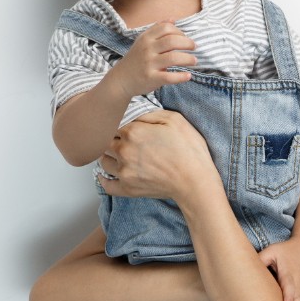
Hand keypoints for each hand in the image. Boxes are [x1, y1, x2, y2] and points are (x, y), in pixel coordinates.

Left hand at [98, 110, 217, 204]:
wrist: (195, 182)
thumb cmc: (189, 149)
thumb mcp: (174, 119)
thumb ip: (149, 113)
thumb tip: (133, 111)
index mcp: (133, 131)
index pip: (114, 122)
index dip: (120, 123)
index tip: (128, 126)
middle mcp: (123, 151)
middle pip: (106, 141)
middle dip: (113, 139)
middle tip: (124, 141)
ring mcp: (124, 172)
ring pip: (103, 161)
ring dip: (109, 157)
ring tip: (119, 156)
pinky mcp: (128, 189)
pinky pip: (107, 185)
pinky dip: (104, 180)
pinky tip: (106, 175)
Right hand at [122, 20, 196, 95]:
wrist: (121, 79)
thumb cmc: (136, 59)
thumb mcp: (143, 41)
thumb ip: (158, 29)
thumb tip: (173, 19)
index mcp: (146, 38)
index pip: (167, 28)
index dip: (180, 32)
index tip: (186, 38)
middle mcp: (147, 49)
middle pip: (172, 41)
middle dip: (187, 43)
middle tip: (194, 47)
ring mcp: (149, 64)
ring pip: (173, 58)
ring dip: (188, 59)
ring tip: (194, 61)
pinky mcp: (151, 78)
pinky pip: (169, 77)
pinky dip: (181, 77)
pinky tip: (188, 76)